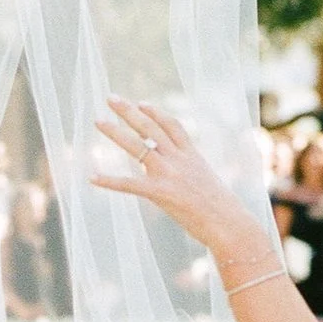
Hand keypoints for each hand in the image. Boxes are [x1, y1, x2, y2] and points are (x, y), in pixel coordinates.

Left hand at [91, 99, 255, 264]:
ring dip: (115, 132)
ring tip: (98, 121)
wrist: (230, 224)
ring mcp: (169, 174)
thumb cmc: (222, 210)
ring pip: (138, 147)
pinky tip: (92, 177)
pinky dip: (109, 181)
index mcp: (192, 156)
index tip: (141, 103)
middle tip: (110, 97)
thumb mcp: (207, 183)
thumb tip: (179, 178)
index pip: (172, 126)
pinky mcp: (161, 193)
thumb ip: (189, 174)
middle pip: (150, 128)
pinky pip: (129, 184)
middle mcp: (179, 159)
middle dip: (129, 111)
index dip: (155, 113)